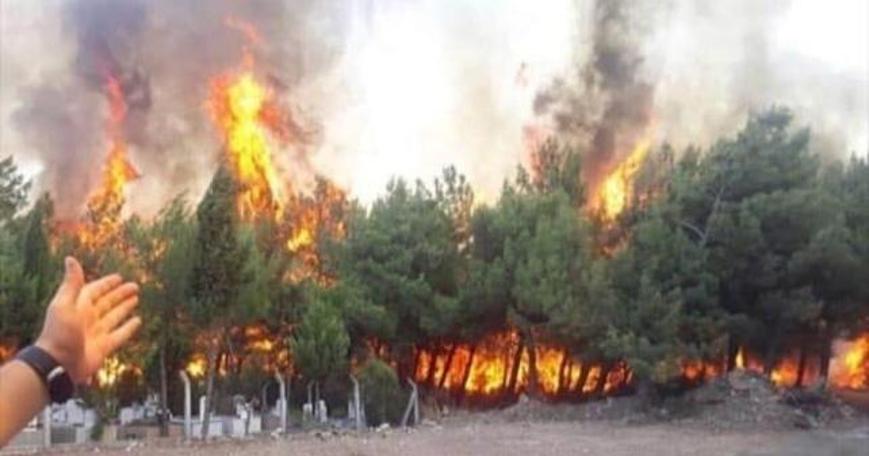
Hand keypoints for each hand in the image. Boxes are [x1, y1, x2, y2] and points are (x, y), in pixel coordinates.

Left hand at [35, 257, 141, 383]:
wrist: (58, 364)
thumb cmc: (59, 333)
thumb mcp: (64, 304)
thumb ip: (72, 283)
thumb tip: (70, 258)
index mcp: (79, 306)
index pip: (95, 290)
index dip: (106, 284)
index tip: (119, 277)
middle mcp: (88, 318)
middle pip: (107, 302)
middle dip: (120, 294)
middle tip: (134, 286)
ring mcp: (97, 333)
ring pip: (114, 316)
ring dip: (125, 307)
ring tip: (136, 299)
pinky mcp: (104, 347)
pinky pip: (120, 335)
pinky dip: (129, 328)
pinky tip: (138, 321)